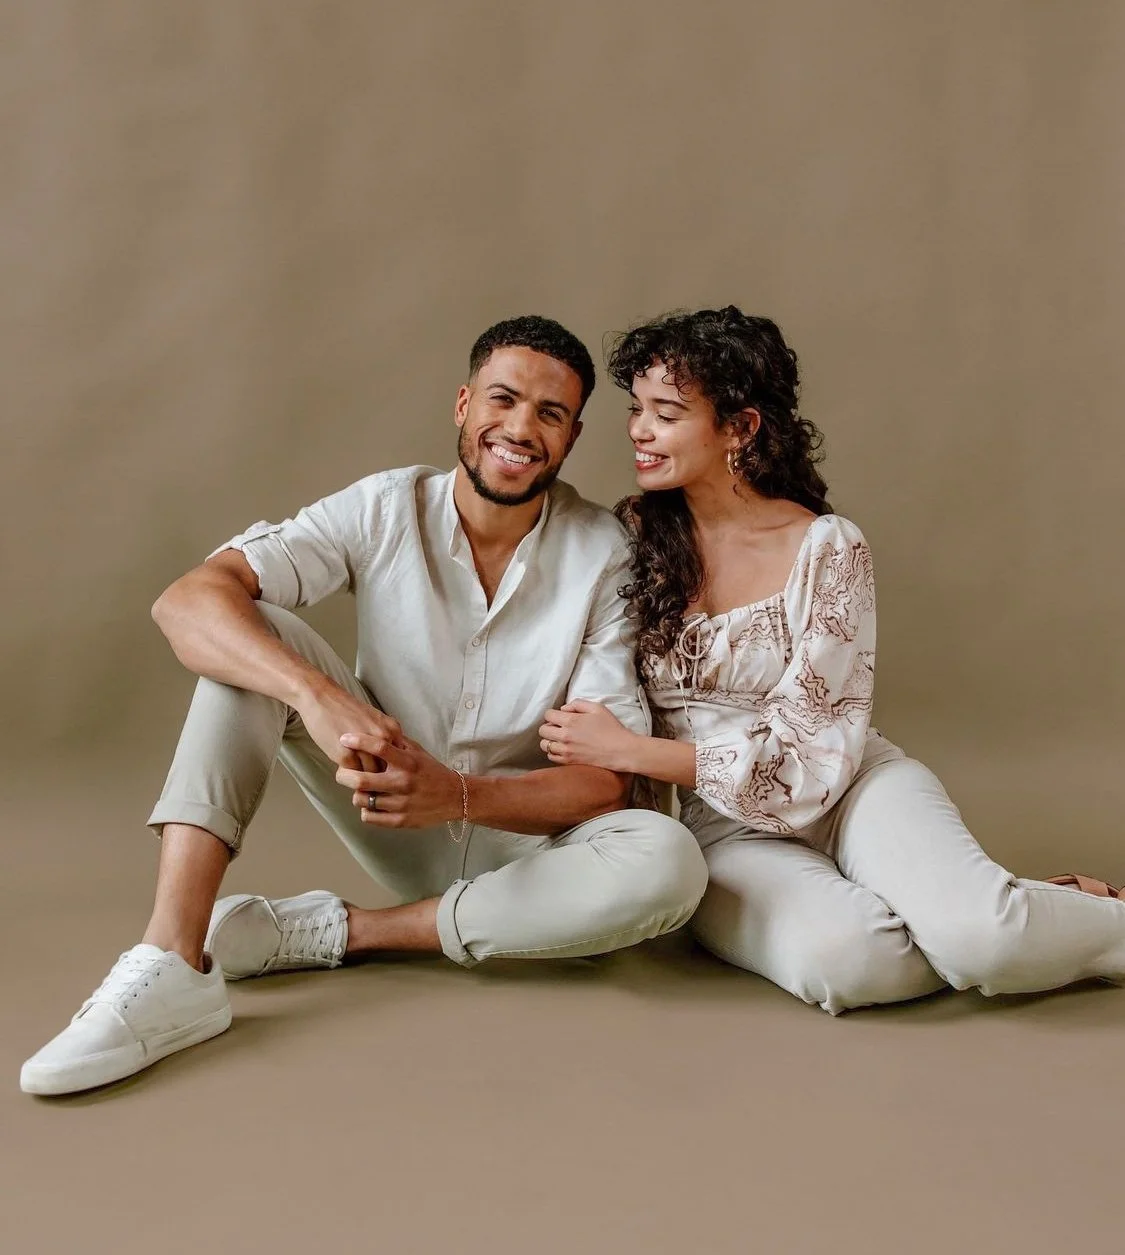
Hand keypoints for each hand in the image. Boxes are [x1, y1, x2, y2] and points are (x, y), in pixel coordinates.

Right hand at [294, 680, 404, 773]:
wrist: (321, 698)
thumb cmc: (345, 709)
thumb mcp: (374, 719)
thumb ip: (383, 737)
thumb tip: (388, 758)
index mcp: (392, 729)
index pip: (398, 759)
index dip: (390, 769)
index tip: (384, 775)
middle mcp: (383, 738)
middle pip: (386, 769)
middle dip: (379, 778)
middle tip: (371, 784)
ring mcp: (366, 748)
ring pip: (370, 775)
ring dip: (364, 780)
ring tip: (357, 781)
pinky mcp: (346, 756)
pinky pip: (353, 774)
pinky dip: (349, 776)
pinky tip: (344, 772)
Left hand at [335, 732, 462, 828]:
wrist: (454, 797)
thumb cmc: (432, 772)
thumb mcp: (418, 752)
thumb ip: (397, 742)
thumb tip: (375, 727)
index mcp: (408, 762)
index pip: (379, 747)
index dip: (358, 741)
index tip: (345, 738)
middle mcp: (403, 783)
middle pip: (362, 780)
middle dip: (345, 775)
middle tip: (341, 772)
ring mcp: (401, 804)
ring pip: (363, 800)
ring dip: (356, 794)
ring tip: (359, 789)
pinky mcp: (400, 821)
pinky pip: (370, 817)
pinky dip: (365, 809)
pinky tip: (369, 804)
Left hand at [538, 700, 638, 772]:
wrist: (621, 750)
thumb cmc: (612, 728)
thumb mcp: (598, 708)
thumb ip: (578, 704)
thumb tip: (563, 709)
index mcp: (571, 721)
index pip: (548, 715)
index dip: (553, 714)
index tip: (560, 716)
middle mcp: (565, 736)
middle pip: (543, 730)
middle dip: (549, 726)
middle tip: (559, 727)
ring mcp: (566, 750)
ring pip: (544, 745)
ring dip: (550, 740)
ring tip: (560, 739)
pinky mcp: (569, 761)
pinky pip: (551, 757)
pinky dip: (554, 752)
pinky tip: (563, 748)